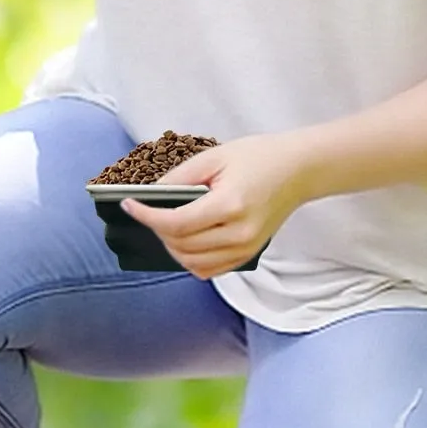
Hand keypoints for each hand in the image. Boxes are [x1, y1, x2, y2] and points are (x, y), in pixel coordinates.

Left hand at [122, 132, 314, 277]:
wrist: (298, 170)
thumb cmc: (258, 157)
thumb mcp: (213, 157)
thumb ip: (178, 179)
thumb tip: (148, 195)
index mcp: (230, 205)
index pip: (176, 223)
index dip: (146, 216)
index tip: (129, 205)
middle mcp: (239, 234)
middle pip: (181, 245)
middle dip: (156, 229)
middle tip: (147, 210)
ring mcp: (246, 249)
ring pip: (192, 263)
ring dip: (171, 246)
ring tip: (165, 224)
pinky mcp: (248, 255)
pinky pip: (209, 270)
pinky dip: (189, 259)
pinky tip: (184, 239)